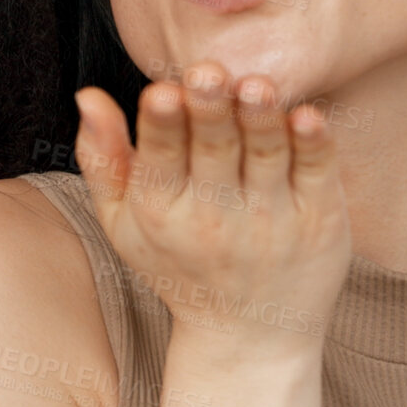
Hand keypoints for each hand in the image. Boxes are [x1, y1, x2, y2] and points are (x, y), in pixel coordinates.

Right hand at [73, 61, 351, 362]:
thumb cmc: (179, 263)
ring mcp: (271, 221)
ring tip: (255, 85)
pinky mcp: (320, 223)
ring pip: (265, 158)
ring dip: (261, 120)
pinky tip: (308, 114)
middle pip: (213, 152)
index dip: (160, 126)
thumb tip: (87, 94)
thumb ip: (102, 157)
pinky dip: (314, 146)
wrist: (249, 336)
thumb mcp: (124, 222)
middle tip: (207, 70)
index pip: (160, 159)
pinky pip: (316, 176)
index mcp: (161, 211)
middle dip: (209, 111)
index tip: (161, 91)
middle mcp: (215, 219)